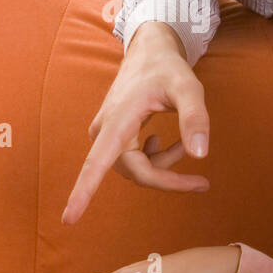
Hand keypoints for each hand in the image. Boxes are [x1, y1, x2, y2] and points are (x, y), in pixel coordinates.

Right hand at [61, 22, 210, 225]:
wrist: (149, 52)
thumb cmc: (167, 68)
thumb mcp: (188, 87)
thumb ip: (195, 118)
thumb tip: (201, 156)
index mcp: (117, 120)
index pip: (96, 163)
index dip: (83, 193)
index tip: (69, 220)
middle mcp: (104, 130)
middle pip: (135, 173)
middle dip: (168, 179)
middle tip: (203, 183)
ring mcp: (105, 134)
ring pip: (136, 169)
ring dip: (163, 165)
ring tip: (183, 144)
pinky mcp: (111, 136)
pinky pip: (134, 162)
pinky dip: (155, 159)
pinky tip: (164, 141)